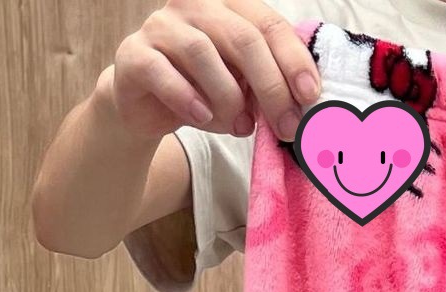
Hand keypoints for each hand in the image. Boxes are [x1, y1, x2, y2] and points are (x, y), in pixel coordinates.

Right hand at [108, 0, 319, 145]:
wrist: (146, 108)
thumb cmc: (202, 92)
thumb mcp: (243, 87)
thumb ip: (266, 86)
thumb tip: (301, 107)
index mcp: (228, 5)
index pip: (268, 23)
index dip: (293, 59)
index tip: (310, 96)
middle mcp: (194, 5)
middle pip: (243, 39)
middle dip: (271, 87)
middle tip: (286, 126)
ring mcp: (161, 26)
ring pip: (203, 54)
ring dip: (228, 99)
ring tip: (239, 126)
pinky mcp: (134, 55)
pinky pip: (163, 73)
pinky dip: (187, 99)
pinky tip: (202, 117)